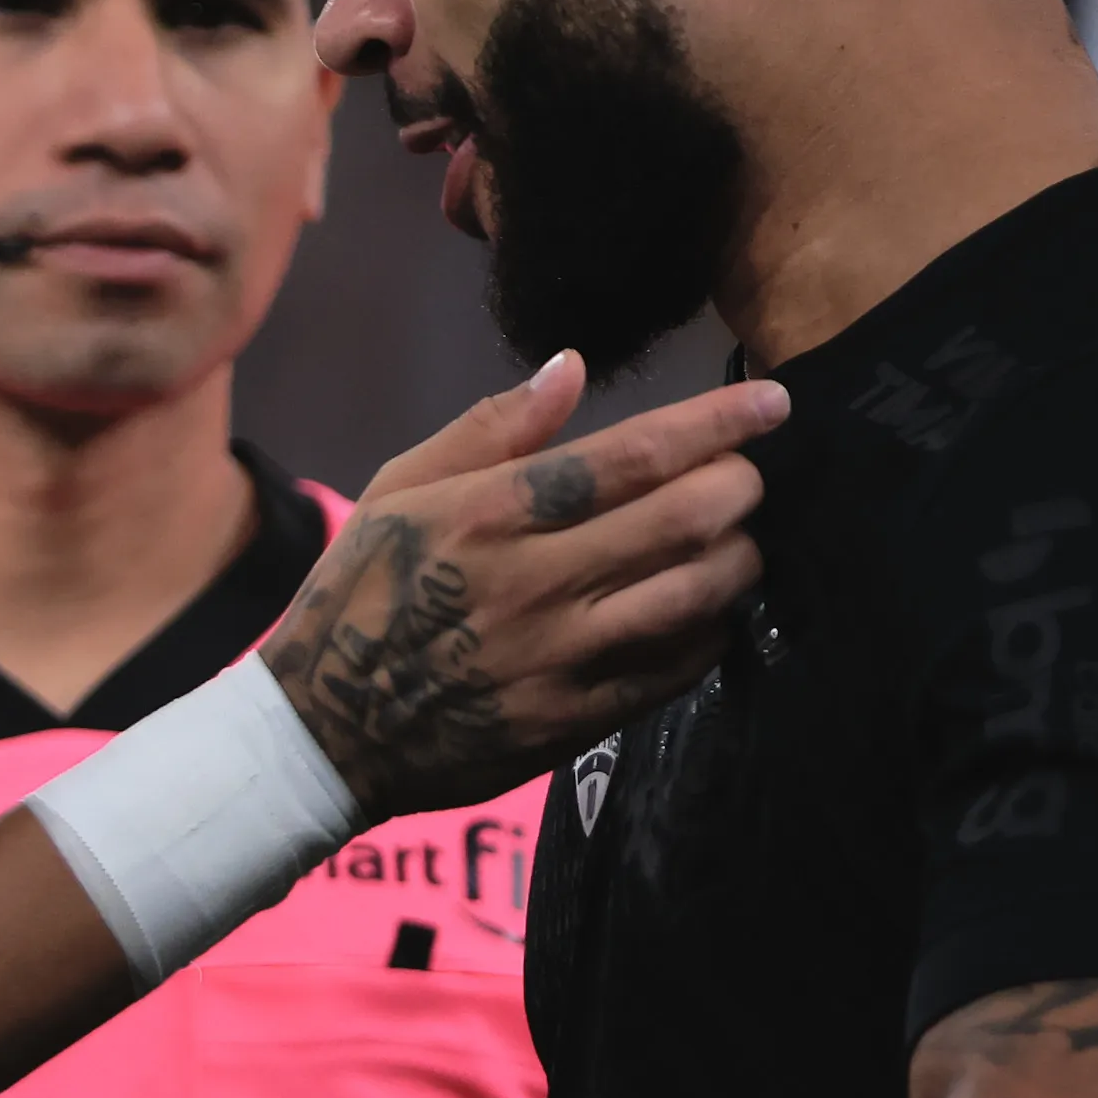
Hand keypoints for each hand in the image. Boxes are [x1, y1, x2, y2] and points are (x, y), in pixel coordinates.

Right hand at [262, 355, 777, 819]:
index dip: (715, 424)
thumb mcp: (399, 490)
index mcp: (488, 513)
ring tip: (738, 541)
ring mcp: (560, 658)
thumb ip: (492, 429)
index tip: (770, 404)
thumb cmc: (362, 591)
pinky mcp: (576, 721)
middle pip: (685, 521)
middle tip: (748, 476)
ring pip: (697, 595)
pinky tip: (707, 610)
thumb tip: (572, 367)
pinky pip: (676, 668)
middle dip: (742, 485)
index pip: (629, 456)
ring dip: (741, 558)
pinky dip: (712, 629)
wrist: (327, 730)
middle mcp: (534, 582)